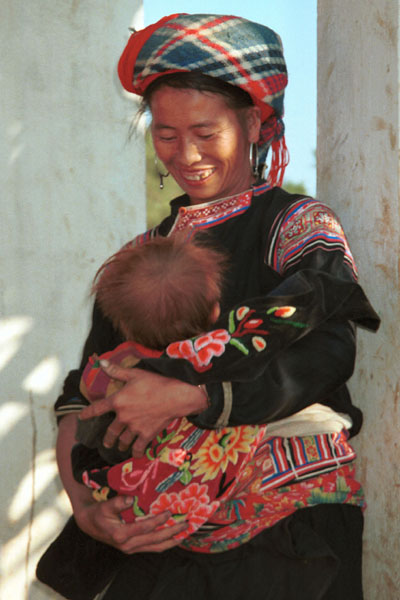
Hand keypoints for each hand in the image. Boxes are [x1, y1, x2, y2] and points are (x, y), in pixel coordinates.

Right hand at [74, 493, 187, 553]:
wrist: (90, 525)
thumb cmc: (98, 513)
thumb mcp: (105, 506)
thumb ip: (118, 502)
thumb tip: (131, 499)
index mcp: (120, 534)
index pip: (144, 528)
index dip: (158, 520)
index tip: (169, 512)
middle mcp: (127, 545)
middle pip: (154, 540)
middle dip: (171, 532)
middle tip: (185, 524)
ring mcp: (131, 548)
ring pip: (155, 547)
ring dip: (171, 540)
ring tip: (184, 533)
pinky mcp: (134, 548)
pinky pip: (152, 547)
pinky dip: (164, 543)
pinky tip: (174, 537)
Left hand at [79, 362, 207, 456]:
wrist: (175, 396)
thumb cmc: (155, 383)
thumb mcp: (135, 374)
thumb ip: (117, 371)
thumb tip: (102, 363)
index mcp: (118, 401)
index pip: (97, 408)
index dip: (88, 413)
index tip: (81, 417)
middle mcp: (123, 417)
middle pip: (111, 431)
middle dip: (108, 438)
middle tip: (107, 443)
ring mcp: (134, 427)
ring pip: (123, 441)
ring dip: (120, 445)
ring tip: (120, 447)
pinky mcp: (146, 434)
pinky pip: (138, 447)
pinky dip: (136, 452)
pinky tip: (135, 454)